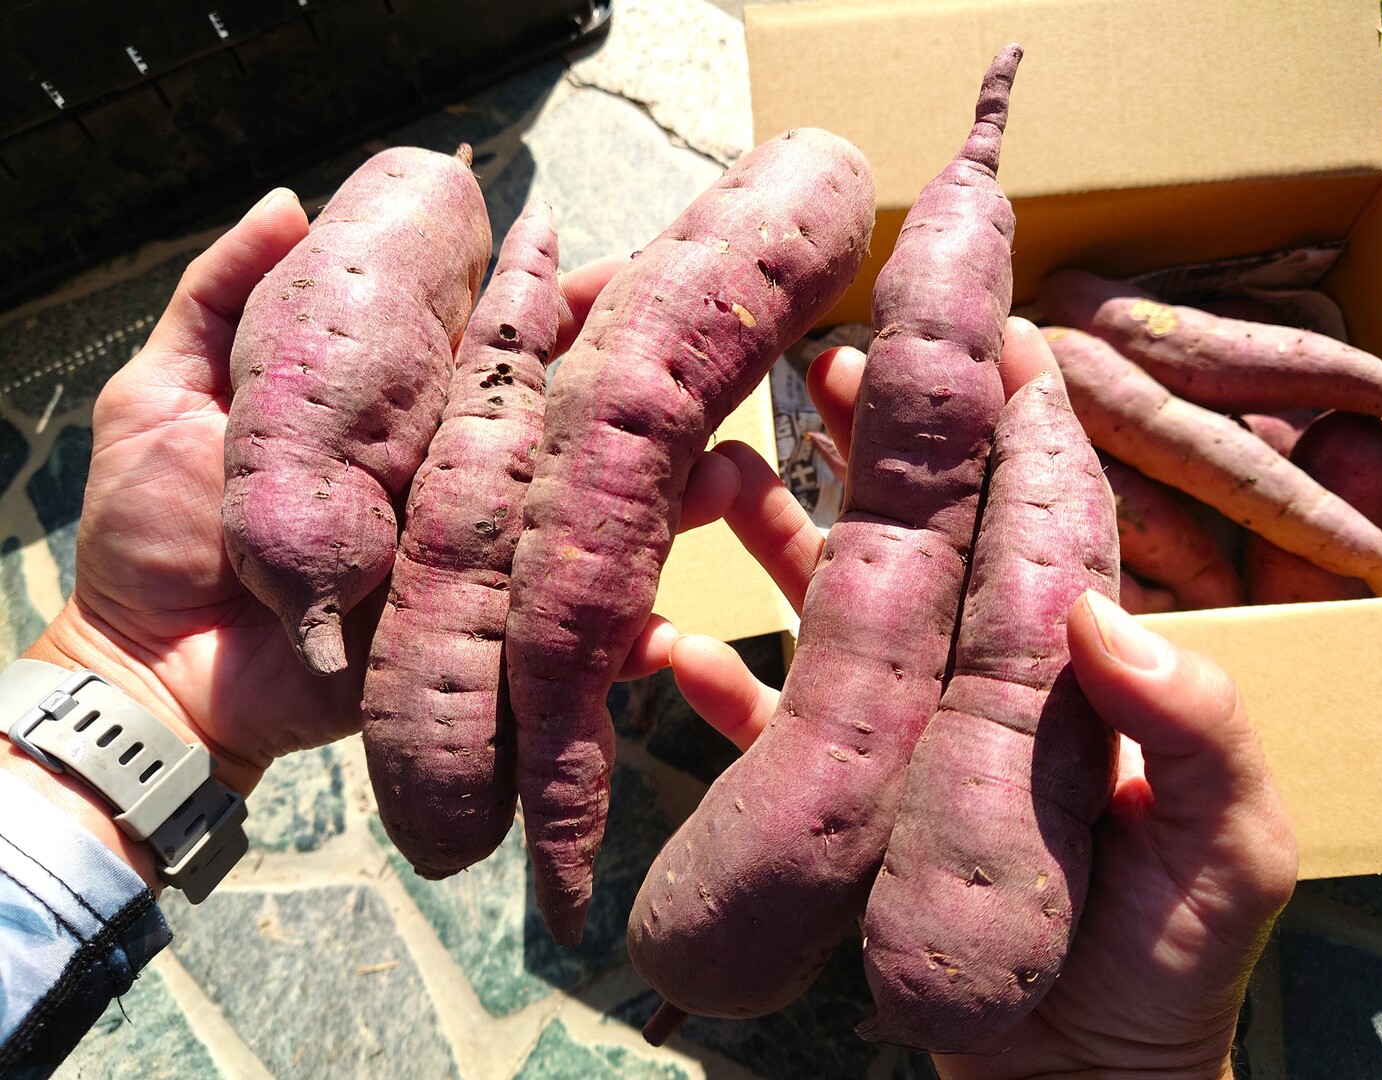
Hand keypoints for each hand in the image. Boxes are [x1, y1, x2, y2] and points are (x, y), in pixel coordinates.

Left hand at [9, 188, 739, 883]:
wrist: (150, 667)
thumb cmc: (151, 533)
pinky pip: (557, 623)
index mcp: (391, 413)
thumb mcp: (166, 392)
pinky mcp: (471, 632)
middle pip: (556, 422)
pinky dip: (621, 624)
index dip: (552, 303)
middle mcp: (445, 478)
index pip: (492, 345)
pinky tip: (671, 612)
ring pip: (579, 513)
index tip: (617, 262)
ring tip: (732, 471)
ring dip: (663, 494)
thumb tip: (292, 200)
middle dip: (633, 385)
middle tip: (706, 347)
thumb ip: (224, 298)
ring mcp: (465, 556)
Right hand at [667, 318, 1297, 1079]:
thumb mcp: (1226, 854)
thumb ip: (1194, 730)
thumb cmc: (1163, 967)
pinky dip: (711, 679)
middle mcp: (978, 673)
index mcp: (1073, 665)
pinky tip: (665, 642)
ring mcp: (900, 726)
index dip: (1015, 422)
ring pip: (830, 598)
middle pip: (921, 528)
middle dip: (880, 439)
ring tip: (718, 461)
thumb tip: (1102, 614)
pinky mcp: (841, 792)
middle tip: (829, 360)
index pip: (1039, 516)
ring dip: (776, 526)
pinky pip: (764, 719)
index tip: (982, 332)